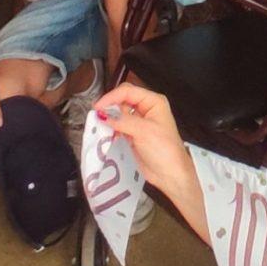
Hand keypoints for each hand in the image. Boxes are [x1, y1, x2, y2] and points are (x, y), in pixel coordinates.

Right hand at [91, 83, 195, 202]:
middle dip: (110, 105)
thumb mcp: (144, 131)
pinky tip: (107, 133)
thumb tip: (103, 115)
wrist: (170, 173)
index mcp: (153, 102)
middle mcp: (147, 108)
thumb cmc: (164, 150)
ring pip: (119, 112)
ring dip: (110, 116)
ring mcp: (140, 121)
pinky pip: (119, 125)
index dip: (111, 97)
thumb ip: (123, 121)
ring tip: (100, 124)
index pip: (128, 91)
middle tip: (96, 114)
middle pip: (123, 99)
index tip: (97, 107)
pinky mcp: (134, 133)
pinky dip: (112, 127)